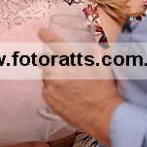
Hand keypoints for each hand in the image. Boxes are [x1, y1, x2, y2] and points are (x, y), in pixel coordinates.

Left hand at [39, 28, 123, 146]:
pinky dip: (51, 90)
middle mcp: (60, 71)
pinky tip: (64, 95)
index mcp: (73, 61)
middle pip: (42, 59)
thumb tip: (94, 48)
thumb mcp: (104, 68)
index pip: (56, 43)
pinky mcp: (49, 99)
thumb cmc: (104, 91)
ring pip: (45, 75)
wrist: (102, 115)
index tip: (42, 32)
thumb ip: (97, 55)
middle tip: (53, 65)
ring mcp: (53, 86)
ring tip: (65, 85)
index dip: (47, 35)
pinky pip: (45, 89)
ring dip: (51, 76)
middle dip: (44, 59)